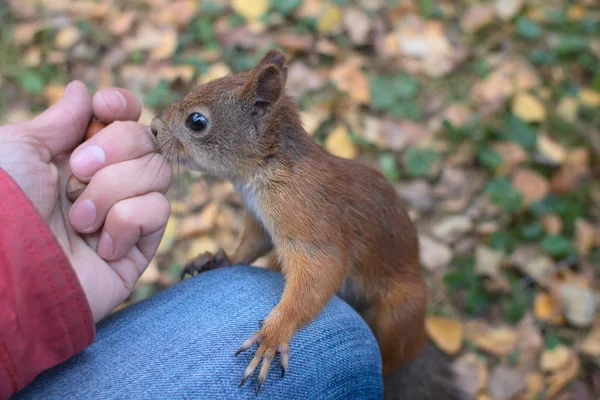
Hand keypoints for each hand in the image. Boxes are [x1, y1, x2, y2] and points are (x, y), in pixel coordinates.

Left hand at [0, 81, 171, 321]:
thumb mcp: (18, 149)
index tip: (105, 109)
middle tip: (76, 173)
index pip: (122, 117)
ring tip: (78, 220)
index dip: (122, 106)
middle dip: (114, 148)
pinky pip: (158, 210)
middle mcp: (104, 181)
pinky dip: (126, 222)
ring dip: (113, 190)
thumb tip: (83, 90)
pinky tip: (101, 246)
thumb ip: (60, 118)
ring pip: (157, 172)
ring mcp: (124, 213)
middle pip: (145, 138)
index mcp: (74, 155)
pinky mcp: (140, 245)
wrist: (6, 276)